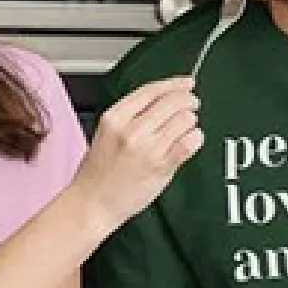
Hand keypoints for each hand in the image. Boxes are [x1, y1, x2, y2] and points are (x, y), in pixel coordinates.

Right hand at [74, 77, 202, 232]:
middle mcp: (131, 130)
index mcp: (115, 117)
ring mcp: (148, 148)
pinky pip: (189, 142)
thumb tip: (163, 100)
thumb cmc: (98, 173)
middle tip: (193, 103)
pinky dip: (195, 137)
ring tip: (187, 127)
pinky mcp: (161, 166)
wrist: (92, 203)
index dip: (174, 84)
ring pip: (184, 119)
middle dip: (188, 100)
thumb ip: (132, 116)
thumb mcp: (107, 133)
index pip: (151, 90)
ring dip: (191, 121)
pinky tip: (191, 139)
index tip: (186, 83)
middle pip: (172, 102)